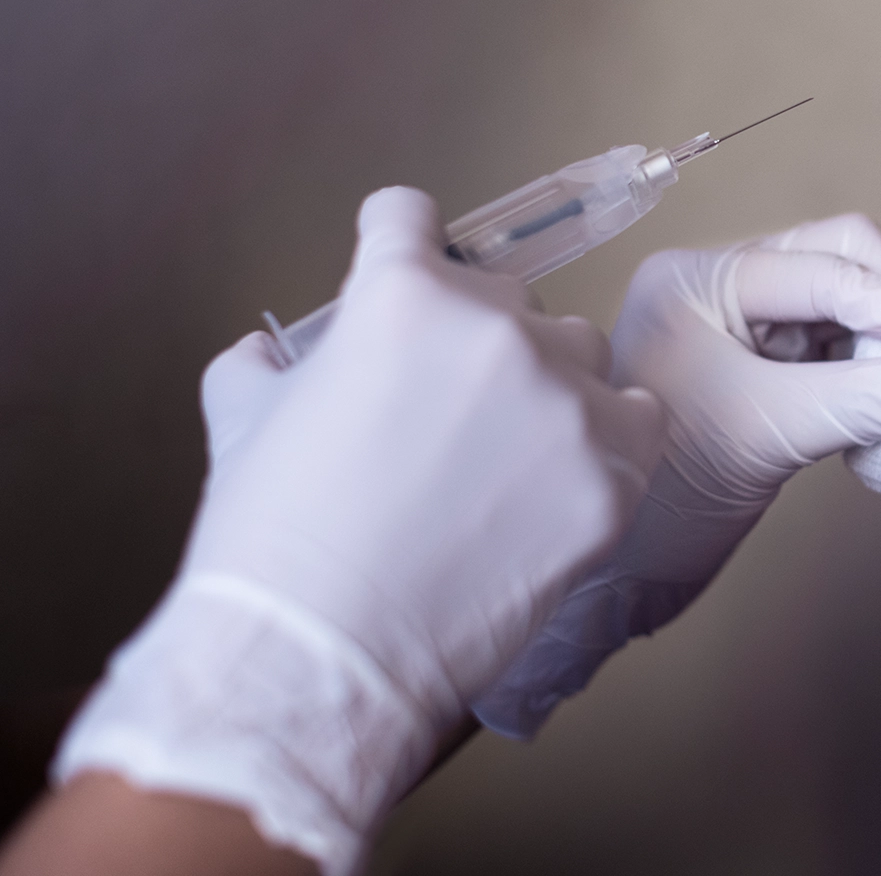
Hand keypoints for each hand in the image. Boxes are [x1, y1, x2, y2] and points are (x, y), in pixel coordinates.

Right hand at [54, 188, 667, 875]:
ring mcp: (564, 400)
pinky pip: (639, 418)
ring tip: (504, 463)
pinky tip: (564, 481)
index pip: (412, 219)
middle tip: (444, 421)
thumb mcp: (241, 422)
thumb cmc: (270, 545)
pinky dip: (610, 440)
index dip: (398, 249)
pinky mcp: (614, 472)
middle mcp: (495, 328)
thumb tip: (275, 353)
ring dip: (549, 387)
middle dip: (472, 344)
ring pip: (579, 352)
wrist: (320, 660)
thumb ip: (267, 363)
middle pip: (505, 298)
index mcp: (401, 294)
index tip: (406, 276)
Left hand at [473, 213, 880, 737]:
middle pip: (844, 263)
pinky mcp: (767, 371)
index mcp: (699, 280)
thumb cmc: (663, 499)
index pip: (826, 266)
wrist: (618, 576)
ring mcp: (746, 327)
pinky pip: (842, 352)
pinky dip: (878, 379)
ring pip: (850, 308)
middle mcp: (721, 287)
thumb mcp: (766, 437)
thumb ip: (862, 401)